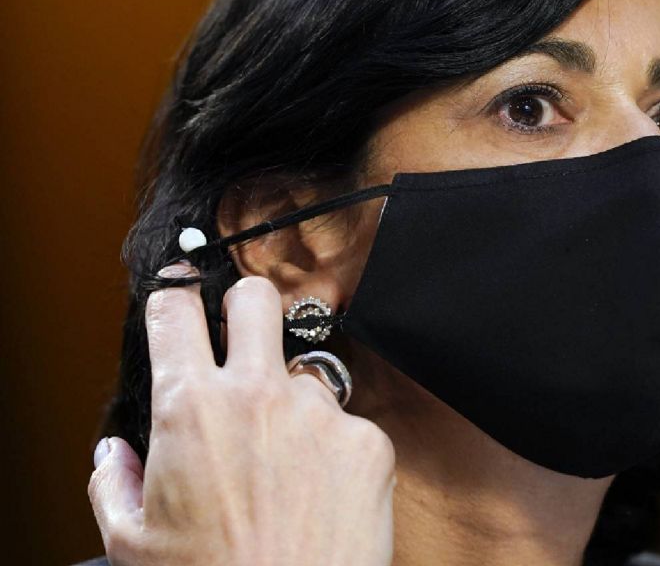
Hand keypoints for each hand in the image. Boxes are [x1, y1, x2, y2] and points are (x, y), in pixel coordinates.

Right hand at [87, 265, 394, 564]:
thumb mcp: (132, 540)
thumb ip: (113, 482)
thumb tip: (114, 452)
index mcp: (190, 406)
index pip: (175, 310)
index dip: (172, 298)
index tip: (177, 298)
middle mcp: (257, 394)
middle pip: (254, 298)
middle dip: (243, 307)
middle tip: (241, 334)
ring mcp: (319, 412)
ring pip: (306, 374)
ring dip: (292, 402)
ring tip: (283, 465)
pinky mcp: (367, 439)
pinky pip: (347, 426)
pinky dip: (334, 451)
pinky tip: (319, 494)